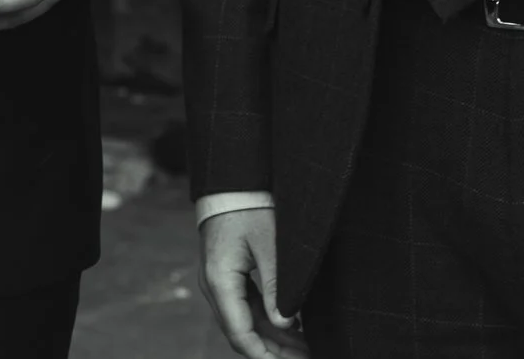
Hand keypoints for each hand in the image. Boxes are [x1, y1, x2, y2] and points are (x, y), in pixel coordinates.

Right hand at [201, 208, 307, 358]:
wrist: (232, 182)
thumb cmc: (249, 207)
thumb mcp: (269, 246)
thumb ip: (277, 287)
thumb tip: (286, 325)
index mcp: (220, 281)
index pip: (240, 334)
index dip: (265, 356)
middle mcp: (215, 286)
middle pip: (243, 332)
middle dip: (275, 351)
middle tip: (308, 356)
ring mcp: (221, 281)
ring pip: (246, 322)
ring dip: (274, 338)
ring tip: (306, 346)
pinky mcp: (230, 275)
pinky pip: (247, 307)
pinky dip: (269, 320)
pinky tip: (294, 326)